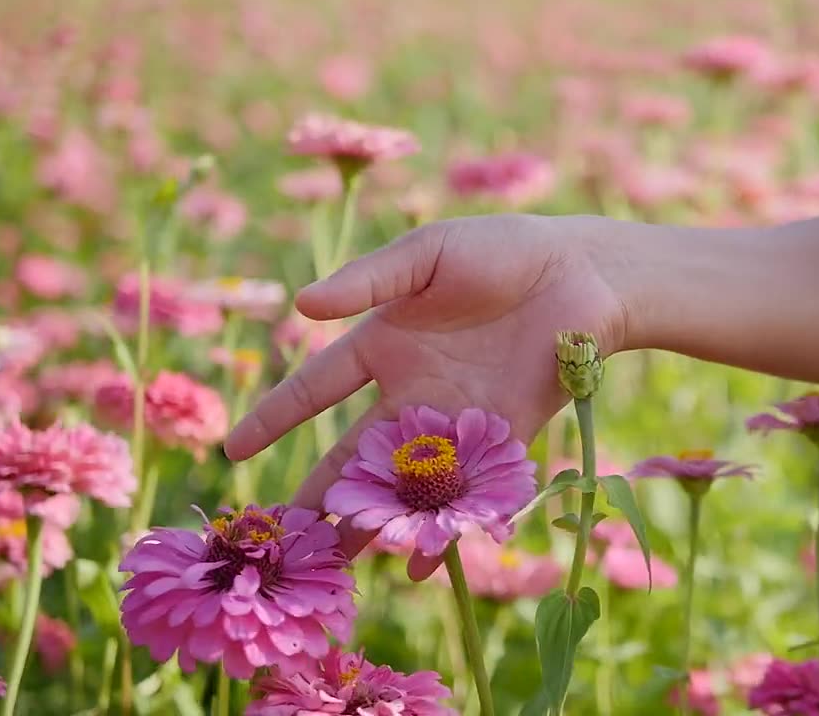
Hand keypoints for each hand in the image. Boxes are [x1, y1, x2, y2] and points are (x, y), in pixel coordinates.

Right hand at [224, 214, 629, 576]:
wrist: (584, 274)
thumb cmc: (502, 251)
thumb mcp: (429, 254)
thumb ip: (370, 280)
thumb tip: (302, 305)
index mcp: (383, 345)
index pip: (315, 389)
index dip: (275, 418)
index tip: (234, 451)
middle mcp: (412, 393)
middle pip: (354, 455)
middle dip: (321, 496)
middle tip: (282, 541)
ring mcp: (456, 422)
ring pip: (404, 482)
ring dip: (375, 523)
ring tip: (340, 569)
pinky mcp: (503, 440)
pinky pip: (467, 490)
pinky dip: (447, 526)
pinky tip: (423, 566)